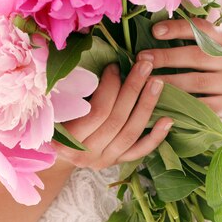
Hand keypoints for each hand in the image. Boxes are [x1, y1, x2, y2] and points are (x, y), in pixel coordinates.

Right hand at [54, 62, 172, 170]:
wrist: (56, 154)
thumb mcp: (54, 107)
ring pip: (131, 133)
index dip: (110, 87)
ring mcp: (104, 160)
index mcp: (67, 141)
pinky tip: (168, 120)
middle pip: (116, 120)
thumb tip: (92, 59)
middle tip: (144, 65)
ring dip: (146, 106)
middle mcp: (87, 155)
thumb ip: (70, 91)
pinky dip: (156, 137)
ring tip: (157, 82)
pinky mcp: (117, 162)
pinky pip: (140, 151)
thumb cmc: (53, 121)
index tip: (115, 66)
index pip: (97, 112)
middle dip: (132, 89)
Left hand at [136, 18, 221, 123]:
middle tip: (142, 59)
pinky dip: (180, 104)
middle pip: (197, 55)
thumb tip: (151, 33)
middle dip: (166, 57)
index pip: (202, 29)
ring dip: (169, 81)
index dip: (178, 28)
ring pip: (197, 81)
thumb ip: (183, 44)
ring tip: (146, 82)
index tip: (155, 31)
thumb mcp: (198, 56)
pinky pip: (202, 105)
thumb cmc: (203, 74)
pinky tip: (162, 103)